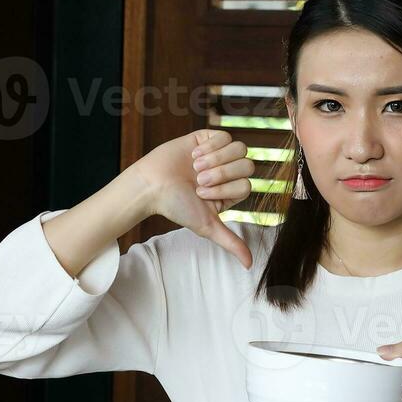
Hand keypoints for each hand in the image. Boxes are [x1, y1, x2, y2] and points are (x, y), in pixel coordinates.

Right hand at [135, 129, 254, 268]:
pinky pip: (224, 135)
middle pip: (247, 166)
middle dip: (221, 173)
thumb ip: (231, 242)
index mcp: (231, 192)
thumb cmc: (176, 206)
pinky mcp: (209, 138)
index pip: (246, 185)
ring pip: (239, 149)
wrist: (152, 184)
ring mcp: (220, 154)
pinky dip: (209, 146)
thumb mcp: (207, 226)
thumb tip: (249, 265)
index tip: (200, 193)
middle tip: (198, 180)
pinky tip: (194, 154)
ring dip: (215, 159)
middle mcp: (229, 173)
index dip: (225, 188)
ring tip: (195, 166)